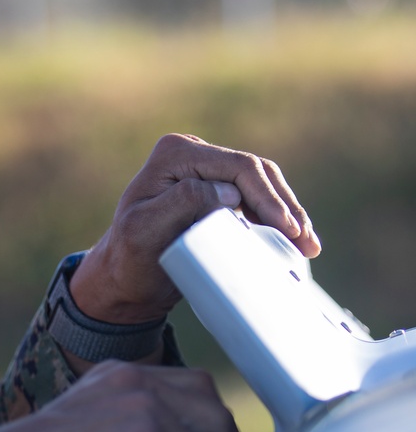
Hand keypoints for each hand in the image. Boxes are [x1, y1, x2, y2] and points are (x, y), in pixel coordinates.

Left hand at [68, 133, 320, 324]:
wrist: (124, 279)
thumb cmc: (130, 259)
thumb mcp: (144, 232)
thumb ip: (182, 203)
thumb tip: (228, 190)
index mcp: (175, 154)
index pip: (237, 168)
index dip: (269, 198)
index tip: (289, 231)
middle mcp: (192, 152)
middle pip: (256, 172)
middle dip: (286, 207)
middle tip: (308, 245)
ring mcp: (206, 169)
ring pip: (263, 183)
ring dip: (289, 213)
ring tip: (309, 247)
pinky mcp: (217, 188)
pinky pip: (257, 196)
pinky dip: (278, 217)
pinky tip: (295, 240)